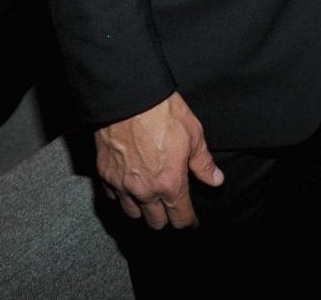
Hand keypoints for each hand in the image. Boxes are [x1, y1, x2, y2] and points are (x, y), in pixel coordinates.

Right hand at [95, 92, 223, 229]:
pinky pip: (114, 197)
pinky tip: (130, 185)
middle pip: (155, 223)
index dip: (188, 221)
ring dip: (143, 210)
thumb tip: (216, 180)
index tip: (191, 221)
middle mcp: (145, 191)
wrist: (129, 98)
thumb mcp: (193, 134)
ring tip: (150, 199)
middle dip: (166, 218)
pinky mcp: (105, 175)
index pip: (180, 217)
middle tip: (171, 208)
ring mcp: (122, 185)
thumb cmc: (163, 112)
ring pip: (133, 214)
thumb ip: (203, 163)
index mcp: (170, 183)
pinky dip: (123, 195)